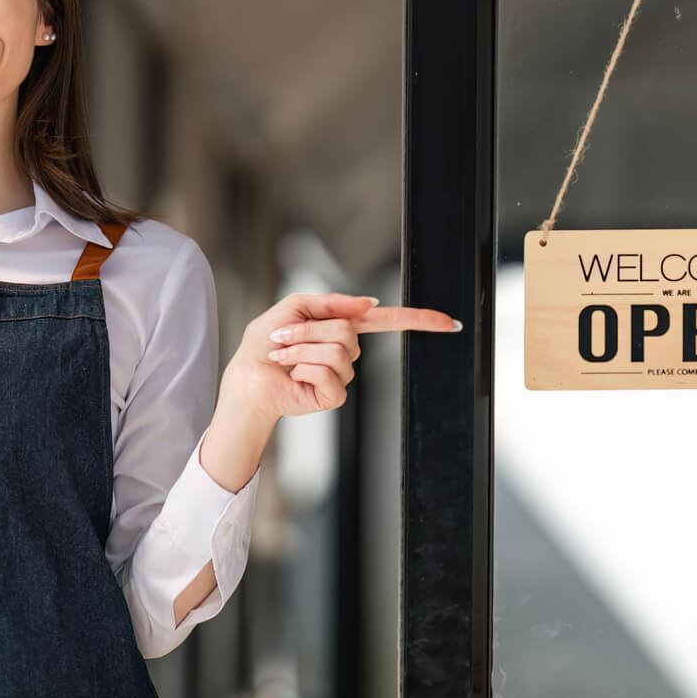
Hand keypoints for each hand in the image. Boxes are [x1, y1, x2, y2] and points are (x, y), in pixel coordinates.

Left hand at [220, 292, 460, 422]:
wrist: (247, 375)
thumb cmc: (266, 342)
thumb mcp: (295, 308)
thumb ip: (332, 302)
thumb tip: (369, 302)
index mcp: (341, 326)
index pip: (386, 321)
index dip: (418, 320)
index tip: (449, 322)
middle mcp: (347, 350)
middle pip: (348, 329)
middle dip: (308, 330)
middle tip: (283, 338)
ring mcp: (343, 374)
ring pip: (337, 349)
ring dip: (301, 348)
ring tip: (284, 356)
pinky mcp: (334, 395)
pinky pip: (328, 372)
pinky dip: (302, 367)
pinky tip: (293, 374)